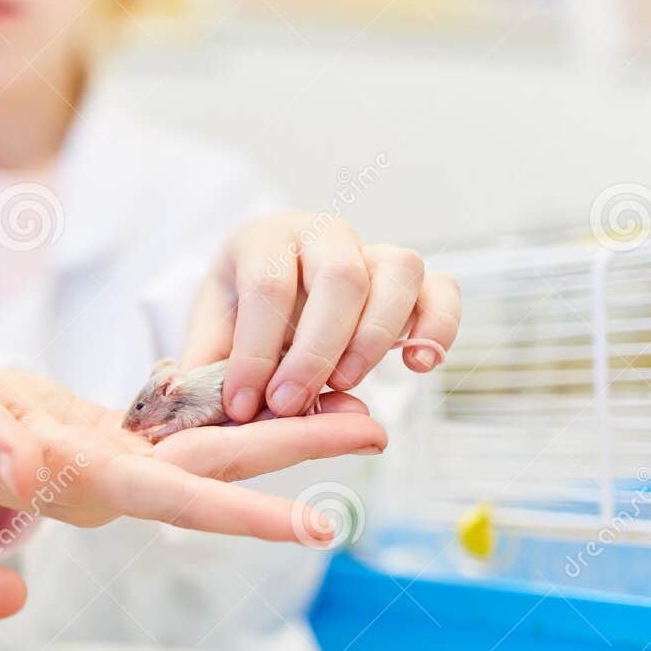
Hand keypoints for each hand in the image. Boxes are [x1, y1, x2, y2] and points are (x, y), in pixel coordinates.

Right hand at [0, 357, 385, 541]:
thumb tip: (18, 471)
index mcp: (79, 480)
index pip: (173, 500)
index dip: (243, 514)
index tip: (314, 525)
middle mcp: (118, 481)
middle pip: (220, 473)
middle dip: (296, 453)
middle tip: (376, 431)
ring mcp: (129, 463)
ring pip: (220, 450)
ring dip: (290, 432)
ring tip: (360, 409)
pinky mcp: (130, 441)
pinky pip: (202, 428)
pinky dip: (251, 411)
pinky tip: (297, 392)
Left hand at [180, 214, 459, 420]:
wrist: (267, 287)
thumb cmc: (237, 313)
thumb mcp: (209, 334)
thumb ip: (211, 371)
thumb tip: (226, 416)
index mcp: (265, 239)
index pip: (268, 286)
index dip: (256, 352)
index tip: (243, 405)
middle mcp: (324, 234)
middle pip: (340, 277)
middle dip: (316, 351)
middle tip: (290, 404)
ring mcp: (373, 249)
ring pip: (399, 271)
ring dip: (374, 338)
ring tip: (343, 386)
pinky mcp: (411, 278)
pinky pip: (442, 288)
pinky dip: (440, 326)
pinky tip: (418, 365)